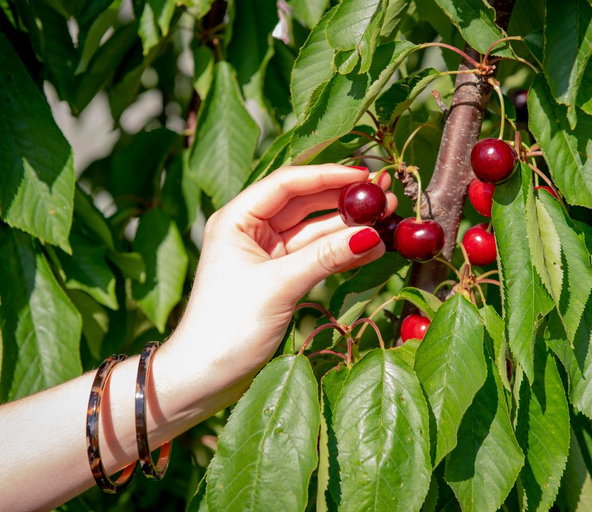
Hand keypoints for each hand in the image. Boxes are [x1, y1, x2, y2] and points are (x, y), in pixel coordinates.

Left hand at [162, 164, 397, 397]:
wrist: (203, 377)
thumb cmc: (227, 328)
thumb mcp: (279, 286)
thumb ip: (325, 257)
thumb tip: (372, 235)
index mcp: (237, 218)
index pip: (287, 183)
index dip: (328, 175)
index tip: (365, 175)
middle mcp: (251, 229)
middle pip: (305, 202)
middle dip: (344, 199)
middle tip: (385, 195)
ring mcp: (267, 254)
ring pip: (315, 230)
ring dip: (349, 226)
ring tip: (388, 218)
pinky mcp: (279, 278)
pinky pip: (316, 256)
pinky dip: (342, 252)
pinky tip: (372, 247)